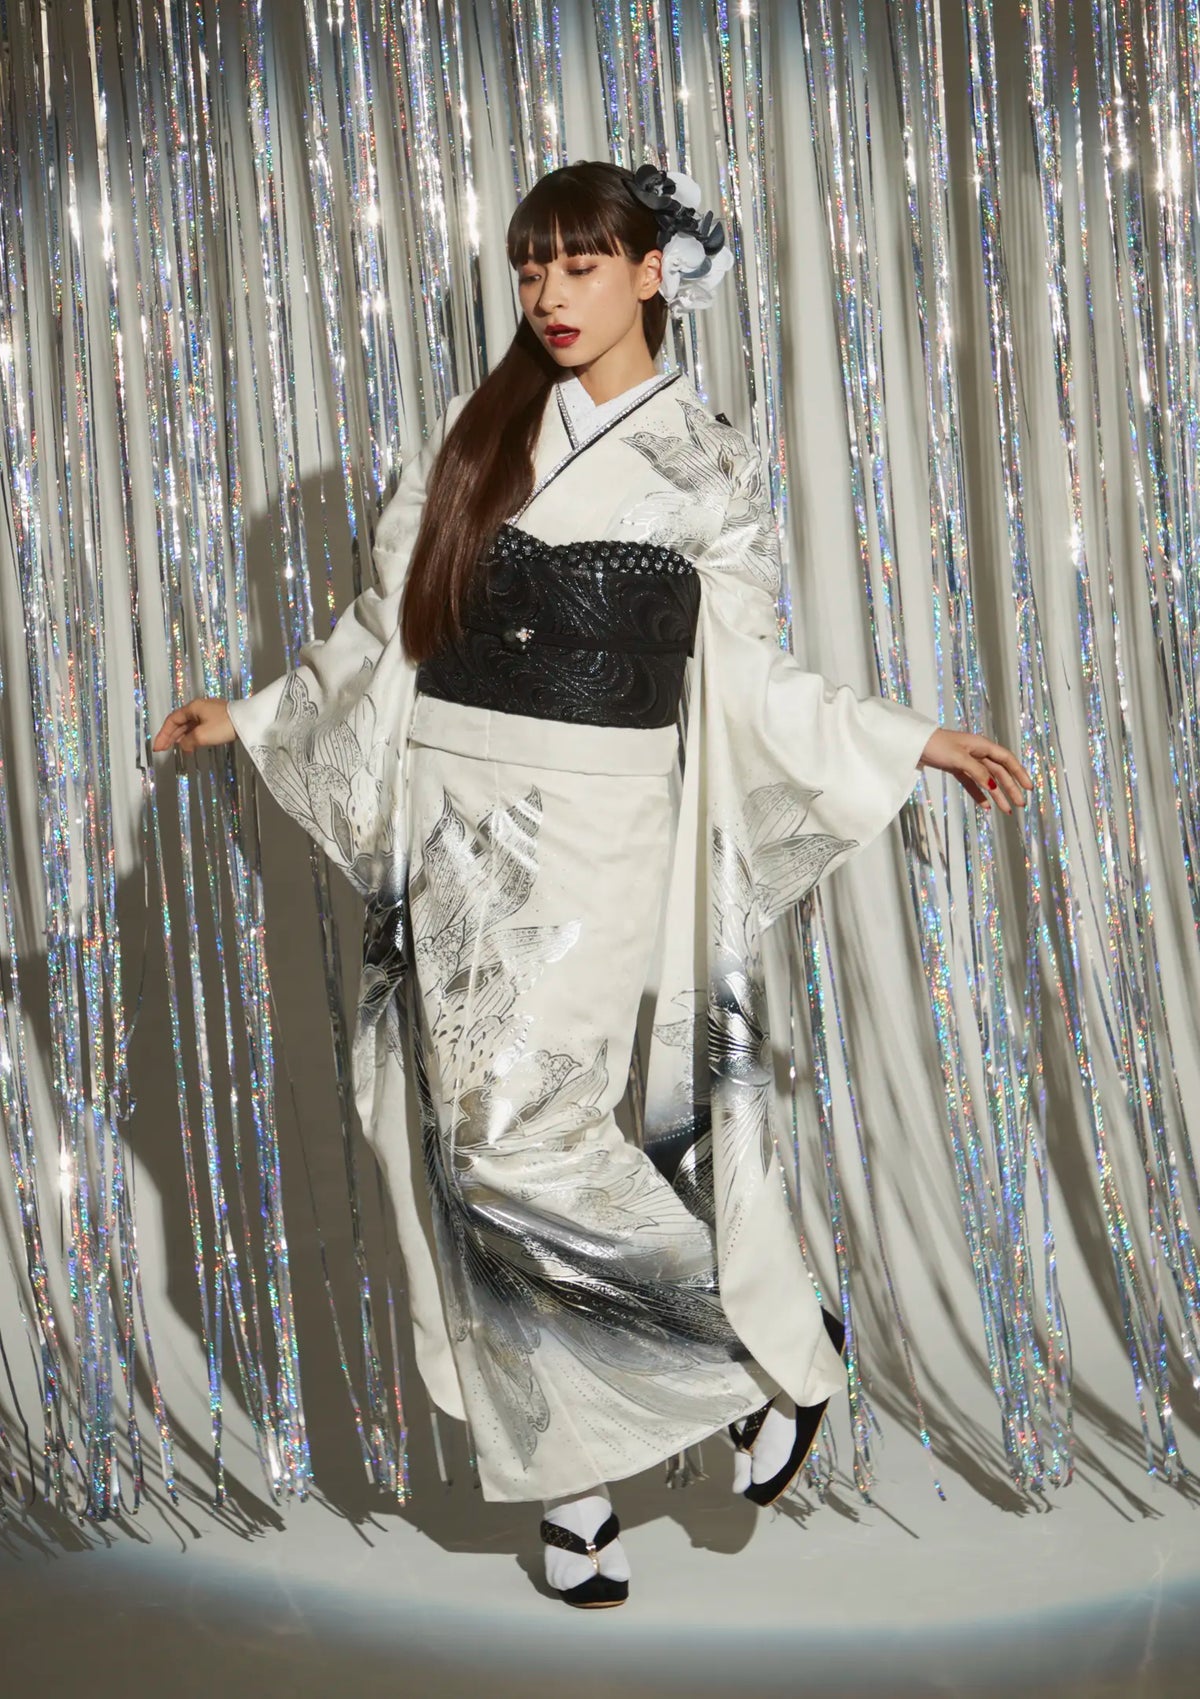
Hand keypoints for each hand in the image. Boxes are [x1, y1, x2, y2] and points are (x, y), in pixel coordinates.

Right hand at [152, 697, 236, 754]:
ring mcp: (208, 712)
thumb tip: (183, 746)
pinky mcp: (216, 718)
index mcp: (193, 708)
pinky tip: (191, 745)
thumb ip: (188, 741)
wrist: (248, 720)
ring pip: (189, 725)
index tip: (158, 747)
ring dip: (181, 737)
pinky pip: (198, 727)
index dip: (163, 734)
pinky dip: (192, 736)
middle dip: (170, 736)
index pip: (172, 720)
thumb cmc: (224, 725)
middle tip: (162, 749)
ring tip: (175, 748)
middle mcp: (198, 708)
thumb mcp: (202, 735)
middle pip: (179, 722)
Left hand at [917, 726, 1033, 813]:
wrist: (915, 744)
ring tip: (1007, 810)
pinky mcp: (957, 769)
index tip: (1028, 787)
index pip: (1007, 760)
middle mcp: (978, 753)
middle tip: (1020, 804)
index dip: (1019, 773)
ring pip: (988, 780)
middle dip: (1011, 788)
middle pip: (1000, 772)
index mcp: (982, 745)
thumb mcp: (958, 758)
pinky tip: (986, 807)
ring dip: (998, 795)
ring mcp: (968, 762)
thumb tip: (993, 786)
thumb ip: (977, 772)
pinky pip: (973, 784)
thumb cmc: (937, 746)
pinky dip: (980, 795)